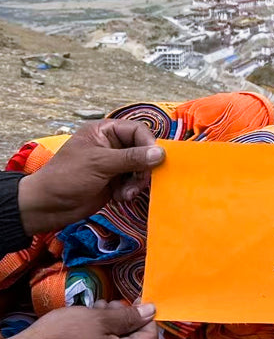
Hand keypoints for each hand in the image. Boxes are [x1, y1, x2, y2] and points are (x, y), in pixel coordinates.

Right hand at [0, 301, 156, 338]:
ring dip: (109, 326)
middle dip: (124, 319)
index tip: (136, 301)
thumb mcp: (98, 318)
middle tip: (108, 304)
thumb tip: (152, 311)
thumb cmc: (62, 336)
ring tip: (93, 311)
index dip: (147, 318)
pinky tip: (83, 327)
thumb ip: (129, 317)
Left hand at [17, 119, 164, 234]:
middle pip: (143, 150)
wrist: (45, 208)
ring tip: (126, 194)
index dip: (148, 144)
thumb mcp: (100, 164)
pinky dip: (131, 190)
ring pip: (141, 168)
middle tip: (139, 181)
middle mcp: (112, 145)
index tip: (155, 159)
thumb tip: (161, 153)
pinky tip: (121, 198)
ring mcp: (114, 164)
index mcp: (105, 132)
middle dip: (143, 168)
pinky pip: (133, 182)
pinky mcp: (115, 181)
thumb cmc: (67, 177)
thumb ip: (132, 158)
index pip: (137, 131)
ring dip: (137, 182)